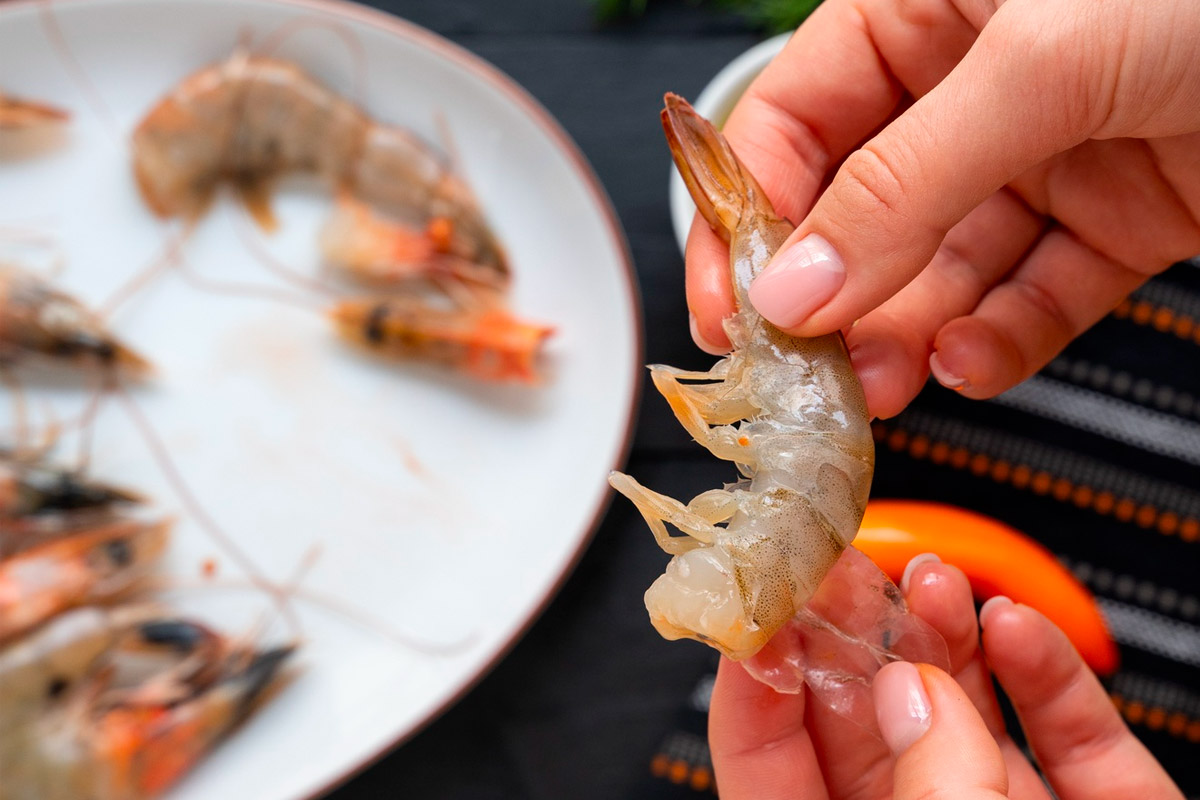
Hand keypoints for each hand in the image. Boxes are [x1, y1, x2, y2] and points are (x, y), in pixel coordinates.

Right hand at [687, 0, 1199, 417]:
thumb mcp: (1043, 56)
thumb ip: (906, 180)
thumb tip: (796, 284)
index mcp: (923, 10)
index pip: (791, 125)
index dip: (746, 220)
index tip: (727, 309)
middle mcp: (974, 88)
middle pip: (860, 212)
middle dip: (829, 298)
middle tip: (803, 371)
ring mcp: (1047, 156)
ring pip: (942, 268)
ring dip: (904, 334)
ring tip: (877, 385)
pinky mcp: (1122, 218)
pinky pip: (1038, 296)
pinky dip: (1001, 340)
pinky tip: (970, 362)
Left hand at [708, 555, 1183, 798]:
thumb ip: (935, 790)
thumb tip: (915, 698)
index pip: (768, 767)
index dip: (756, 682)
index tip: (758, 605)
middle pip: (863, 722)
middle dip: (853, 632)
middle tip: (842, 559)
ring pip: (957, 715)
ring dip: (941, 634)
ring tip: (928, 579)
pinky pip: (1062, 734)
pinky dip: (1040, 671)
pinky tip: (1011, 625)